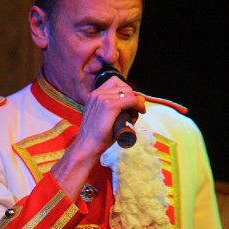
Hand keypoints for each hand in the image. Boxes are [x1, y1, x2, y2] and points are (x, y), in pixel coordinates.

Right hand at [50, 75, 145, 200]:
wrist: (87, 146)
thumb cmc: (97, 136)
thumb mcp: (104, 117)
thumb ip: (114, 109)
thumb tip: (133, 107)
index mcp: (94, 95)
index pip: (115, 82)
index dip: (126, 91)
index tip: (130, 103)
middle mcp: (97, 93)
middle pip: (123, 86)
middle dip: (132, 97)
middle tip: (134, 110)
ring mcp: (102, 98)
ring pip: (128, 92)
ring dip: (135, 102)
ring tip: (134, 114)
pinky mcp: (109, 106)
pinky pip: (130, 99)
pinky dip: (138, 104)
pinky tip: (141, 111)